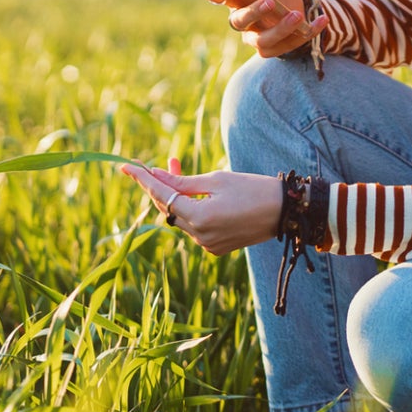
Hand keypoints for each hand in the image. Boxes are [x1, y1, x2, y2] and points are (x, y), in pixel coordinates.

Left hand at [120, 157, 282, 255]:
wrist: (284, 212)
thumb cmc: (252, 189)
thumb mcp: (216, 180)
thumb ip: (182, 182)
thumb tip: (155, 175)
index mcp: (200, 218)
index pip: (162, 196)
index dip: (143, 179)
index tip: (126, 166)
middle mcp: (200, 236)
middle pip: (167, 209)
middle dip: (161, 185)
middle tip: (161, 163)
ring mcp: (207, 245)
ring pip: (179, 218)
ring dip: (176, 196)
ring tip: (178, 170)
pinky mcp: (215, 248)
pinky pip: (193, 227)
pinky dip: (189, 210)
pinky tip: (195, 194)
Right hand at [198, 0, 329, 57]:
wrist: (301, 3)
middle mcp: (241, 20)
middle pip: (238, 21)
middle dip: (253, 12)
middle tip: (269, 2)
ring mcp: (256, 37)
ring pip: (262, 40)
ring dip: (280, 29)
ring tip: (296, 15)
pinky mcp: (274, 49)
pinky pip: (287, 45)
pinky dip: (307, 32)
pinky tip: (321, 20)